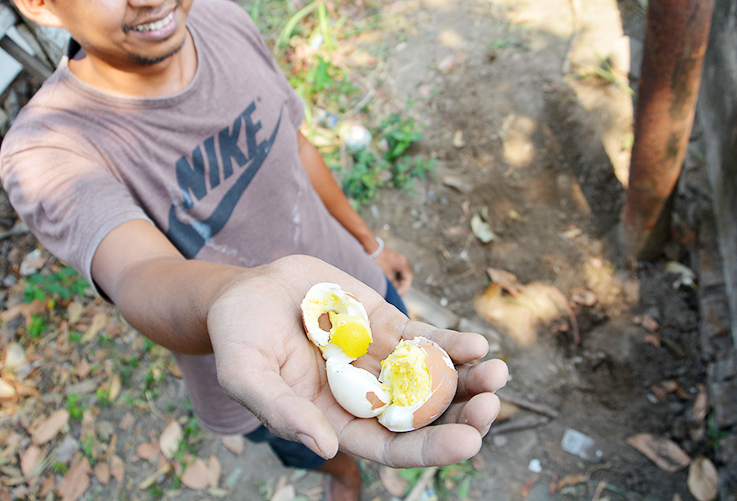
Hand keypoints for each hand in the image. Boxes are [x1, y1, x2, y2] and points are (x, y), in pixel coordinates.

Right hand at [206, 255, 507, 467]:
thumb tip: (324, 445)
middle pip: (422, 415)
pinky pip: (423, 338)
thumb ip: (281, 409)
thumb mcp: (245, 373)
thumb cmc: (237, 337)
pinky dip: (450, 343)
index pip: (390, 446)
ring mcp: (377, 359)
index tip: (468, 442)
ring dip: (468, 377)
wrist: (243, 290)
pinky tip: (476, 344)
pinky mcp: (382, 325)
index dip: (429, 447)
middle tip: (491, 405)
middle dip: (462, 413)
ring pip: (431, 376)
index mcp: (334, 421)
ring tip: (499, 372)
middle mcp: (363, 395)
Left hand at [374, 246, 413, 295]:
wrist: (370, 247)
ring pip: (401, 273)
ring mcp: (397, 259)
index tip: (399, 294)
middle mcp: (402, 260)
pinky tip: (390, 281)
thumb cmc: (379, 260)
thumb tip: (396, 289)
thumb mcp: (386, 274)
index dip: (405, 287)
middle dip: (402, 285)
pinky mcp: (391, 259)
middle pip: (406, 275)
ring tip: (394, 289)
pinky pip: (396, 269)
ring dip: (398, 281)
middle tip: (398, 293)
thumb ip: (393, 283)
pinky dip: (394, 276)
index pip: (408, 278)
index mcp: (403, 263)